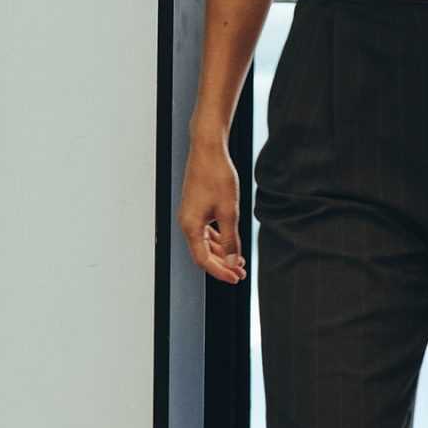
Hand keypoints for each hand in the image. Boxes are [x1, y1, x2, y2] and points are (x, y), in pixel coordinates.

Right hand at [178, 141, 246, 282]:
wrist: (208, 150)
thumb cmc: (217, 176)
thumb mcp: (229, 211)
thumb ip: (231, 239)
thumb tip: (233, 261)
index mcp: (191, 226)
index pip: (203, 260)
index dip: (220, 271)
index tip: (236, 278)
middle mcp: (186, 223)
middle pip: (203, 253)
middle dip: (223, 264)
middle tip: (241, 273)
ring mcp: (190, 215)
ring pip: (205, 243)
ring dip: (222, 252)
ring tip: (240, 260)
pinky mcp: (196, 207)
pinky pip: (206, 231)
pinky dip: (218, 239)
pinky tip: (231, 243)